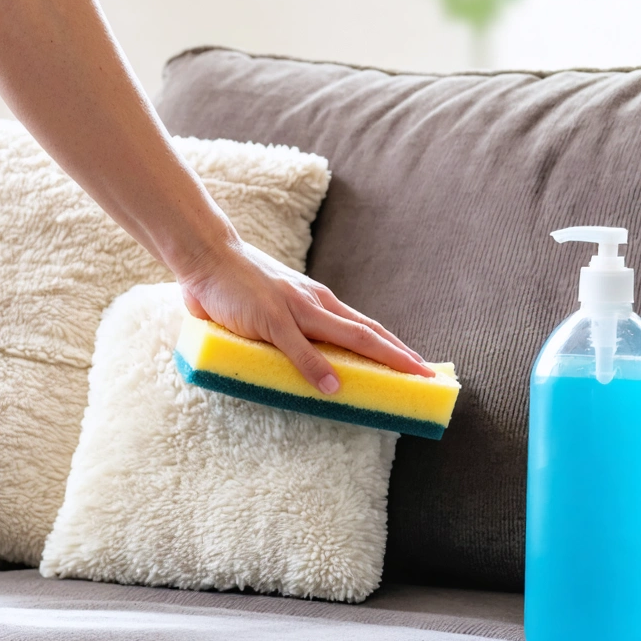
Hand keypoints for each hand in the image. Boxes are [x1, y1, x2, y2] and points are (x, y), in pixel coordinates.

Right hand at [178, 239, 434, 392]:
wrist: (210, 255)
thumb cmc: (242, 286)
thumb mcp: (278, 310)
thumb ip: (297, 335)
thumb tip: (315, 365)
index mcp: (320, 304)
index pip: (368, 328)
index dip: (396, 348)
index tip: (421, 367)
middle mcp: (317, 304)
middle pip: (370, 333)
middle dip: (402, 356)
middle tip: (431, 377)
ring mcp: (296, 310)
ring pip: (349, 337)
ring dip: (381, 358)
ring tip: (406, 379)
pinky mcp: (270, 318)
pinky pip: (298, 347)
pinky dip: (317, 367)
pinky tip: (333, 386)